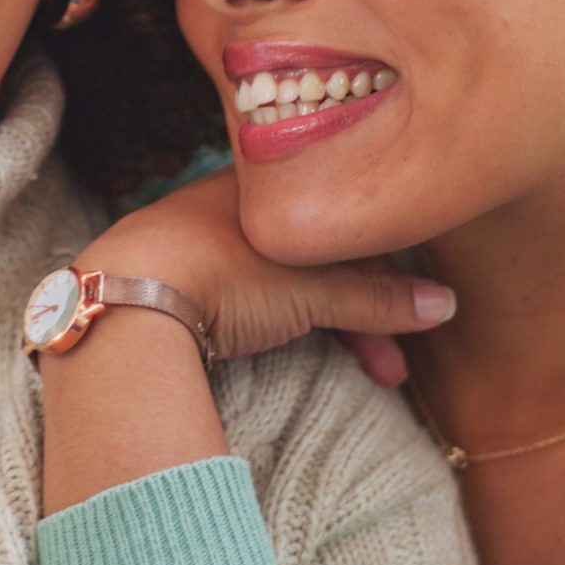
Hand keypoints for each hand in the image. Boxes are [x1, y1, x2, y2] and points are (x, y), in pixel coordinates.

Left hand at [78, 169, 453, 369]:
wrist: (122, 300)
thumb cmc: (219, 274)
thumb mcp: (308, 289)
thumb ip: (375, 298)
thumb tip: (442, 306)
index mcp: (265, 190)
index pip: (344, 225)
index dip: (386, 274)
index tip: (410, 316)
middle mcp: (234, 208)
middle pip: (320, 262)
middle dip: (363, 317)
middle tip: (390, 369)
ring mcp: (202, 245)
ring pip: (287, 285)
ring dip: (331, 329)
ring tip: (363, 374)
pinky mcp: (178, 283)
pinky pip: (251, 299)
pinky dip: (285, 326)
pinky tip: (293, 350)